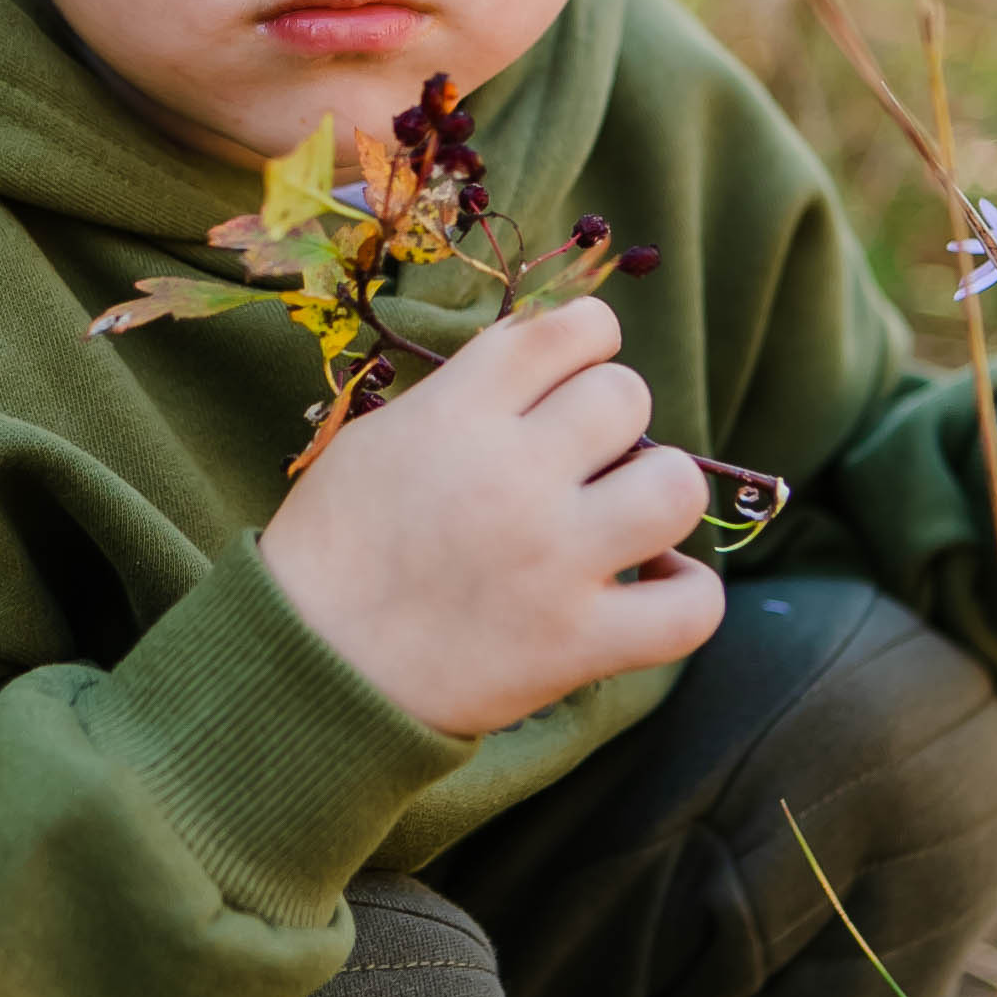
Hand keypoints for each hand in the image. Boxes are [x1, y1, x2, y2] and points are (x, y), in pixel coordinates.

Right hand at [259, 297, 723, 735]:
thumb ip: (465, 391)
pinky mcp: (575, 643)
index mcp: (458, 413)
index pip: (570, 330)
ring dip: (658, 494)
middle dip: (612, 422)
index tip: (574, 375)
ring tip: (624, 519)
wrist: (305, 666)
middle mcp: (514, 475)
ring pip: (677, 486)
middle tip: (580, 463)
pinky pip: (691, 606)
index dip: (589, 341)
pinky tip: (653, 585)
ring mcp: (553, 561)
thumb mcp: (379, 436)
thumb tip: (551, 354)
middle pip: (627, 397)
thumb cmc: (334, 548)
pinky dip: (687, 591)